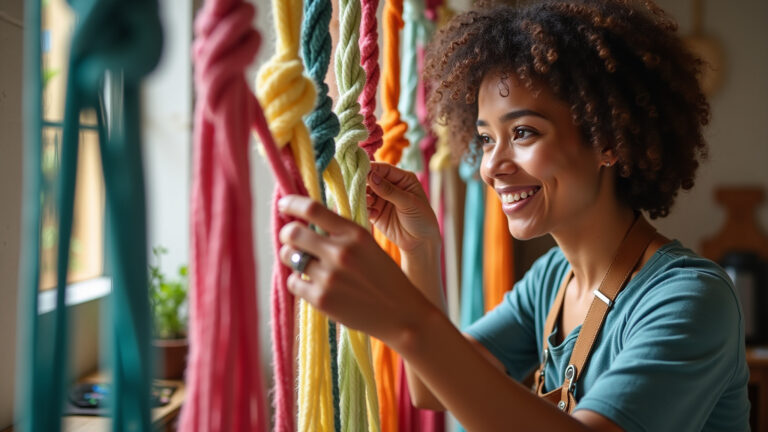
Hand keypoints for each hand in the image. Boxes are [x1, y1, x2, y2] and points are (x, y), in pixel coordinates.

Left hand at [277, 195, 433, 345]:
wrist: (402, 315)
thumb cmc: (384, 278)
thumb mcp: (368, 246)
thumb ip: (341, 233)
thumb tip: (306, 219)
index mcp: (354, 234)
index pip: (312, 209)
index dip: (291, 203)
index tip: (283, 205)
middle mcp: (340, 252)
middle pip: (293, 232)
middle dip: (287, 233)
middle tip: (290, 237)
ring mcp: (329, 277)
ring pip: (289, 257)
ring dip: (291, 257)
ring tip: (304, 262)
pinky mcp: (321, 300)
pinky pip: (293, 282)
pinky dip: (298, 281)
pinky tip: (312, 283)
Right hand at [366, 162, 440, 253]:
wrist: (421, 242)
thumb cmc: (422, 219)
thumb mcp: (409, 202)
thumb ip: (389, 190)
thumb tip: (371, 176)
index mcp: (402, 178)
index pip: (383, 169)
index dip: (371, 168)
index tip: (360, 170)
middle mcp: (390, 186)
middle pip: (371, 179)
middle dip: (364, 182)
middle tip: (358, 187)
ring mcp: (381, 199)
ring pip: (366, 193)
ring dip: (364, 196)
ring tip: (369, 202)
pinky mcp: (375, 213)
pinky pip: (365, 207)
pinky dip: (365, 208)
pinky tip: (373, 214)